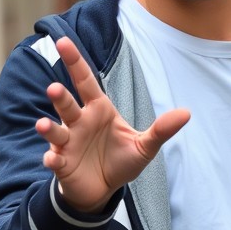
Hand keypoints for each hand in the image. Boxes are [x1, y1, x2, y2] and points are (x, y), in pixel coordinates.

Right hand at [35, 37, 189, 212]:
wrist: (103, 189)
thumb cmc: (121, 161)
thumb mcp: (144, 146)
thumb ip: (161, 130)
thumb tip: (186, 113)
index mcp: (98, 110)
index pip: (85, 81)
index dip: (75, 62)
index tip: (64, 41)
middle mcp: (79, 122)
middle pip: (67, 104)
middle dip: (59, 96)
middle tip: (54, 88)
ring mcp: (68, 142)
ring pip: (56, 130)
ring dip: (49, 128)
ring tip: (43, 125)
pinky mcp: (62, 163)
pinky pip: (55, 158)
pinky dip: (52, 158)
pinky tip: (52, 158)